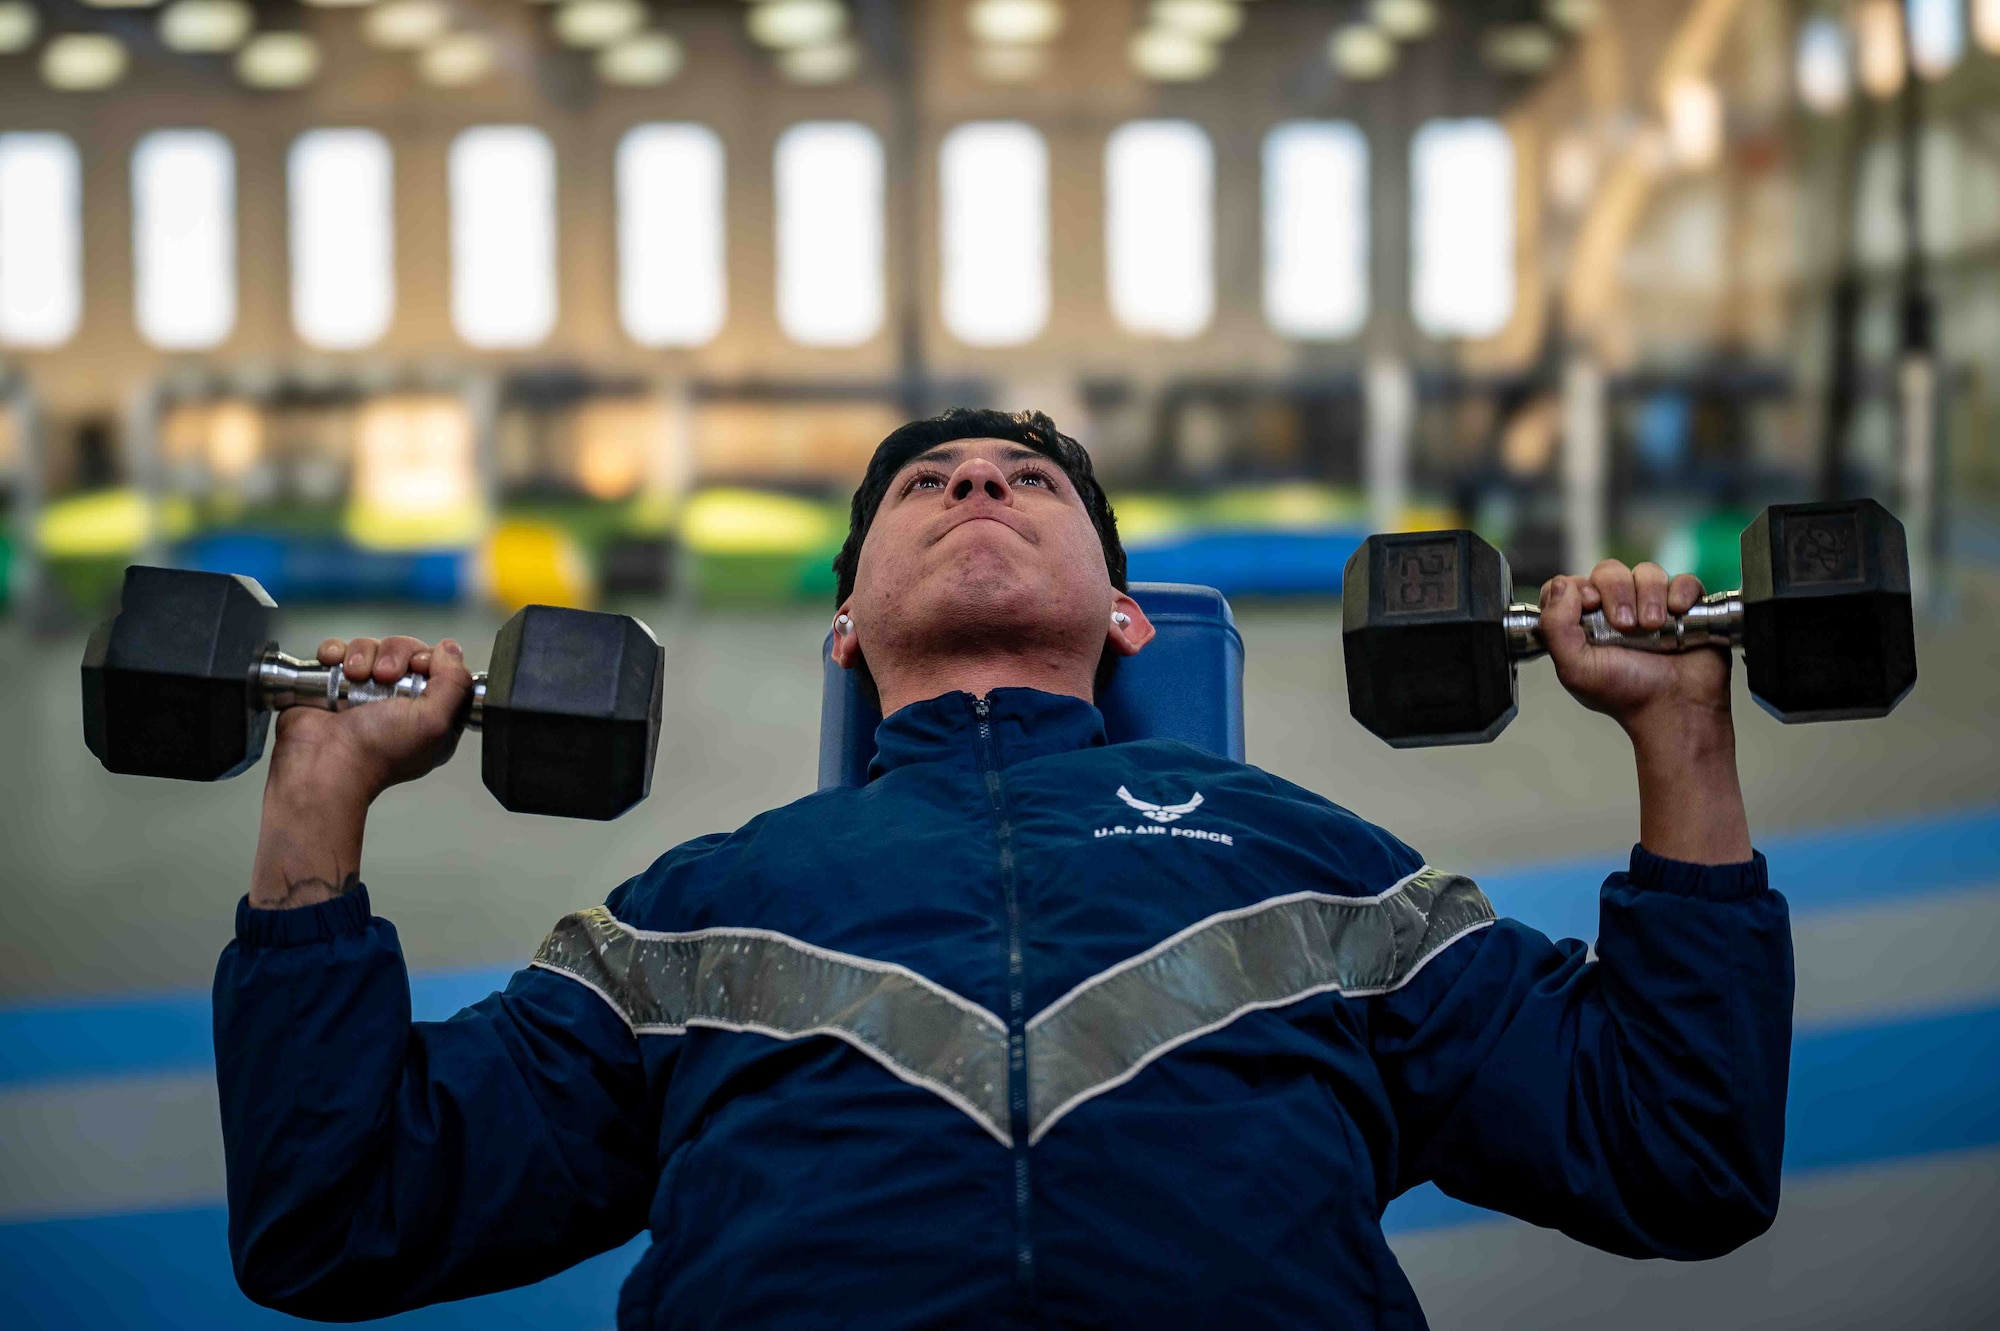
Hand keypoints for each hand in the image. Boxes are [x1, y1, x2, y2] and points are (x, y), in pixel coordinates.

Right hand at [266, 634, 475, 805]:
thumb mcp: (434, 722)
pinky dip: (336, 653)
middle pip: (407, 651)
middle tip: (384, 676)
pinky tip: (336, 666)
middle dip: (395, 656)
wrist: (322, 762)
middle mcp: (399, 703)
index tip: (417, 668)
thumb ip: (455, 683)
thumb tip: (451, 650)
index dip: (432, 660)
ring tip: (354, 677)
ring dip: (363, 655)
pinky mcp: (333, 685)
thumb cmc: (376, 752)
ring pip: (373, 648)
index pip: (444, 668)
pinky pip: (339, 651)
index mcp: (430, 716)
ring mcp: (365, 692)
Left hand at [1538, 561, 1731, 740]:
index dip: (1577, 588)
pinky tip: (1678, 614)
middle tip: (1625, 626)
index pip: (1570, 584)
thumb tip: (1559, 585)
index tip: (1589, 605)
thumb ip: (1555, 626)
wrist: (1676, 709)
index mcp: (1585, 623)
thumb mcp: (1575, 668)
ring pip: (1646, 572)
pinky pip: (1682, 580)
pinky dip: (1680, 593)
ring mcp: (1652, 606)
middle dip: (1617, 593)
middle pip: (1609, 571)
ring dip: (1649, 596)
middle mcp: (1617, 610)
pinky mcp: (1685, 608)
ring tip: (1653, 627)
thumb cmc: (1627, 695)